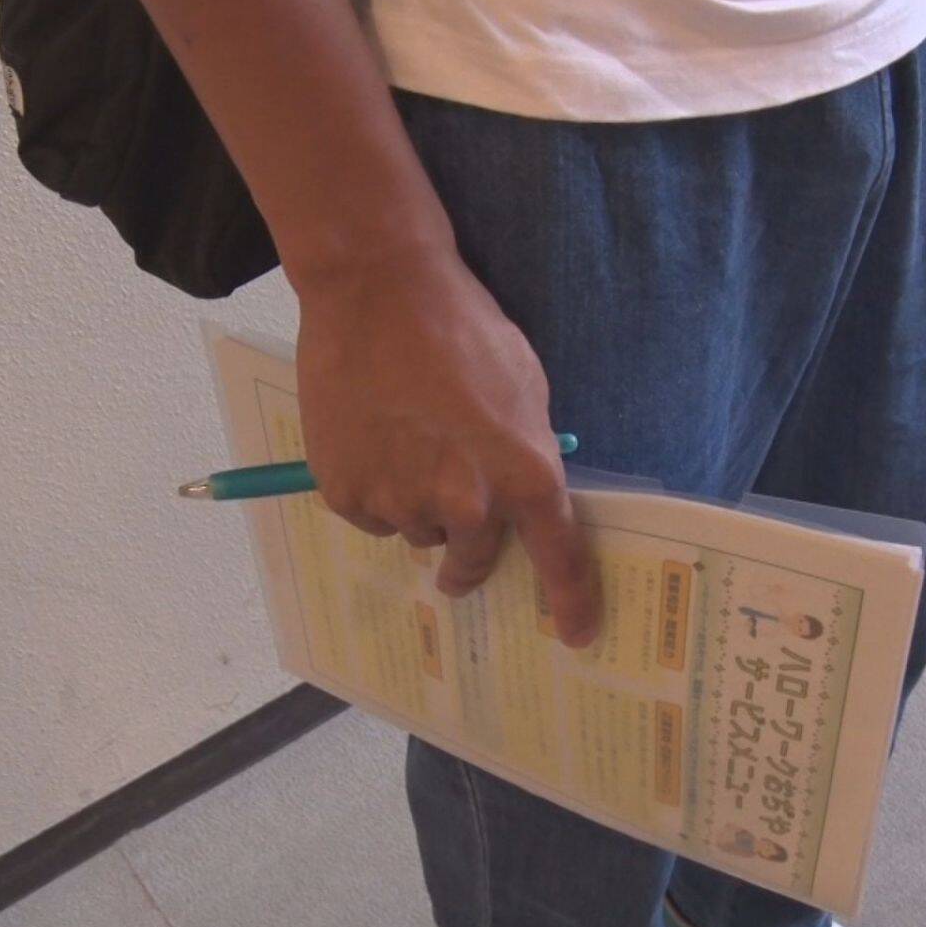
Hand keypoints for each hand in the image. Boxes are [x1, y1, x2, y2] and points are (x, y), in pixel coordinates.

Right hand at [292, 242, 601, 646]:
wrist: (377, 290)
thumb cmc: (462, 328)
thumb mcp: (524, 388)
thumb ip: (526, 451)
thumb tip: (517, 494)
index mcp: (524, 475)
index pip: (559, 560)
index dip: (571, 603)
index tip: (578, 636)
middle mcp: (467, 504)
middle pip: (475, 561)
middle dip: (471, 552)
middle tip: (460, 522)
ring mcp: (402, 503)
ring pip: (419, 534)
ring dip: (419, 508)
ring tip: (406, 441)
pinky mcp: (348, 494)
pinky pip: (370, 516)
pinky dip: (373, 490)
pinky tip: (371, 438)